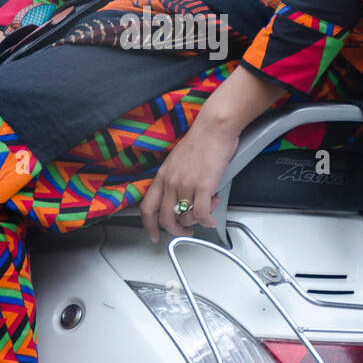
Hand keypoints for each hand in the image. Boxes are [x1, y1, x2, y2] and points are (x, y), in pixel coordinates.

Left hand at [141, 114, 239, 243]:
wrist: (214, 127)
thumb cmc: (201, 140)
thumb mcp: (177, 161)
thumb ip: (174, 180)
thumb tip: (180, 199)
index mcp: (162, 176)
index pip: (147, 207)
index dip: (149, 226)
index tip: (155, 235)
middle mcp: (170, 182)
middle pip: (165, 218)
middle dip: (177, 230)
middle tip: (186, 231)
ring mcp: (185, 185)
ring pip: (185, 217)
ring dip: (197, 221)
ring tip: (207, 210)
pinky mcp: (203, 186)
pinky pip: (202, 214)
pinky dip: (208, 221)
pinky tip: (212, 218)